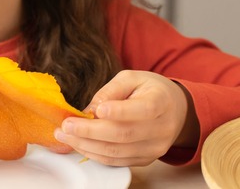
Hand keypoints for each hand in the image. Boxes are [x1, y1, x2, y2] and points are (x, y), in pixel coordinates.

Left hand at [54, 70, 190, 166]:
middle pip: (124, 134)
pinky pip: (117, 161)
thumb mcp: (131, 78)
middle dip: (90, 132)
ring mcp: (155, 147)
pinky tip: (78, 144)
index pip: (143, 109)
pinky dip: (94, 154)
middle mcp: (161, 128)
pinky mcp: (145, 159)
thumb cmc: (149, 90)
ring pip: (117, 152)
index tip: (97, 110)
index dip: (120, 111)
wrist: (174, 110)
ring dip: (86, 146)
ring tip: (64, 136)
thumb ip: (110, 91)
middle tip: (66, 126)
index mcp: (160, 102)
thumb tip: (90, 110)